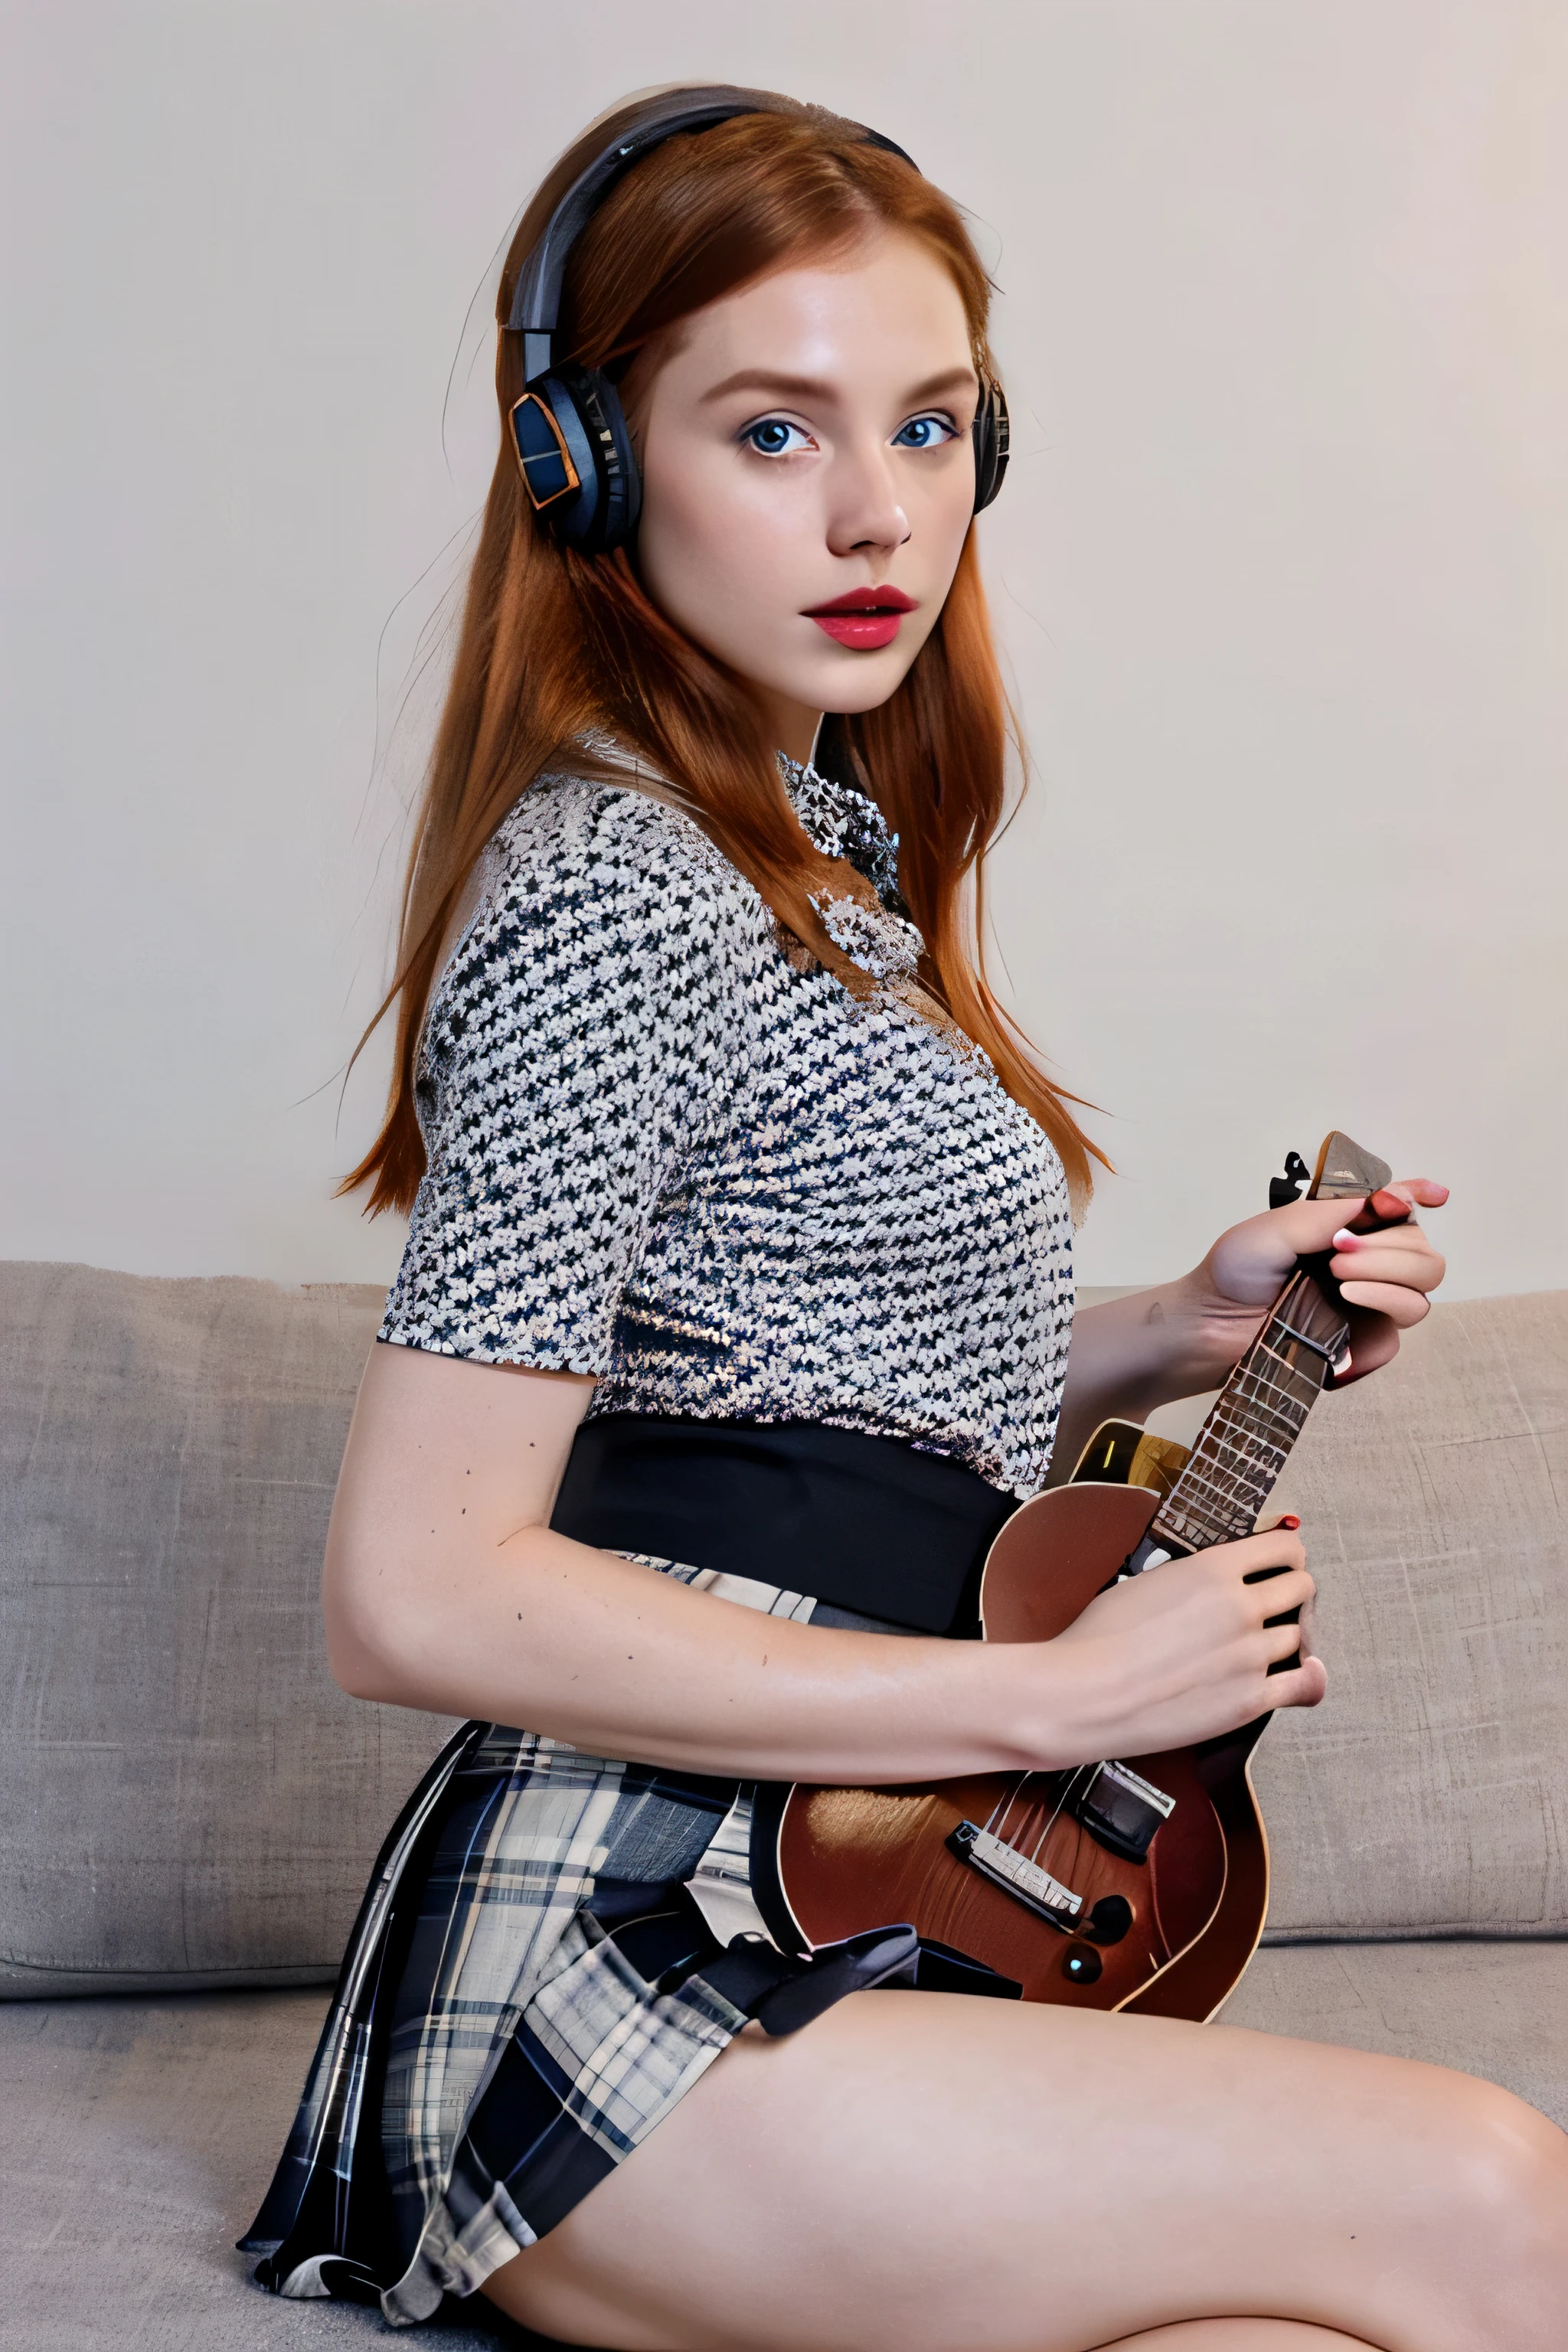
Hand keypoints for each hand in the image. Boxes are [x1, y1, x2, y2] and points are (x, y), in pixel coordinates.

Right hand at [1034, 1522, 1323, 1765]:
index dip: (1286, 1554)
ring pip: (1299, 1635)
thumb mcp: (1149, 1581)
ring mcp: (1250, 1655)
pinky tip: (1302, 1673)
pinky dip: (1307, 1677)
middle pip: (1301, 1588)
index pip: (1284, 1547)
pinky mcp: (1251, 1699)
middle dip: (1291, 1592)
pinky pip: (1305, 1684)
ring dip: (1285, 1635)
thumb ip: (1198, 1578)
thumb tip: (1223, 1579)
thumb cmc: (1100, 1638)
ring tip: (1262, 1642)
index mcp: (1213, 1568)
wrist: (1086, 1694)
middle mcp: (1241, 1607)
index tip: (1281, 1563)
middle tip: (1275, 1603)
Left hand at [1188, 1176, 1448, 1385]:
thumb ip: (1334, 1213)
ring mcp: (1369, 1307)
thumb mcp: (1279, 1228)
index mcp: (1347, 1229)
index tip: (1435, 1195)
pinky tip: (1343, 1311)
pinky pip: (1396, 1336)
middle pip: (1423, 1253)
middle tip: (1339, 1255)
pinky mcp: (1363, 1345)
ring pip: (1422, 1292)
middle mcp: (1367, 1265)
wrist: (1208, 1325)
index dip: (1421, 1197)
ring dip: (1388, 1280)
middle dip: (1391, 1250)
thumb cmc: (1234, 1272)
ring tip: (1340, 1283)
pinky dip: (1377, 1316)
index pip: (1399, 1209)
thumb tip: (1388, 1196)